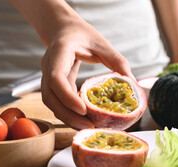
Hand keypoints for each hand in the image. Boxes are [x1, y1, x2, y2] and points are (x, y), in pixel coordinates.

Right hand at [10, 0, 132, 128]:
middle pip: (50, 96)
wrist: (62, 29)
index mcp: (59, 52)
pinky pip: (56, 102)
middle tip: (89, 126)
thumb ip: (115, 60)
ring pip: (51, 102)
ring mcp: (46, 76)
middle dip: (68, 115)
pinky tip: (82, 118)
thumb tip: (131, 81)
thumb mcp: (100, 42)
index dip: (67, 96)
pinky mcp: (51, 85)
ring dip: (67, 117)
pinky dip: (67, 112)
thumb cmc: (81, 33)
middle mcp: (48, 66)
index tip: (83, 109)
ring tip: (87, 126)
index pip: (56, 78)